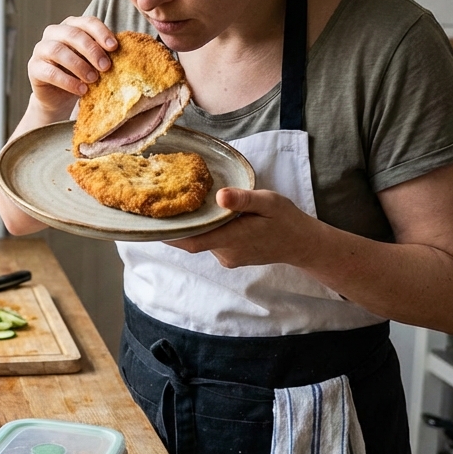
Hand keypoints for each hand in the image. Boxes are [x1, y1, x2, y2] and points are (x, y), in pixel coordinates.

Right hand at [26, 16, 118, 117]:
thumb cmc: (81, 74)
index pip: (87, 22)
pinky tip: (81, 90)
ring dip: (79, 65)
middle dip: (92, 50)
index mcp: (71, 26)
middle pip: (72, 34)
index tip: (115, 47)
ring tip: (93, 79)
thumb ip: (104, 53)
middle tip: (106, 67)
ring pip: (58, 50)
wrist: (60, 97)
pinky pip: (49, 71)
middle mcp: (54, 33)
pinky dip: (68, 81)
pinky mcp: (34, 68)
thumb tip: (128, 51)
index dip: (101, 33)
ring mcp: (41, 49)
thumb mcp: (94, 61)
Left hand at [165, 188, 318, 267]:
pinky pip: (212, 243)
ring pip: (203, 241)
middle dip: (177, 227)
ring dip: (194, 227)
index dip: (169, 235)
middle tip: (158, 208)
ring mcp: (228, 258)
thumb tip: (220, 195)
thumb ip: (243, 199)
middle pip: (193, 241)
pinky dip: (206, 231)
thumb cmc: (286, 220)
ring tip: (180, 205)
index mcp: (233, 238)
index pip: (192, 241)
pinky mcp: (231, 257)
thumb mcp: (269, 202)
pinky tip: (205, 215)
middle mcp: (226, 253)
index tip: (150, 224)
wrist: (302, 244)